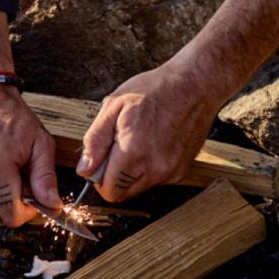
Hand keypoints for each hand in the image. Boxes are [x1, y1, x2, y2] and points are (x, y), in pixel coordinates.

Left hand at [77, 62, 217, 201]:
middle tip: (119, 145)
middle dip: (115, 176)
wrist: (194, 84)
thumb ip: (95, 140)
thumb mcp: (114, 105)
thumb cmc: (154, 89)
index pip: (108, 191)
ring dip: (132, 173)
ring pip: (139, 188)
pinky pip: (156, 180)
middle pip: (123, 194)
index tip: (103, 157)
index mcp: (133, 153)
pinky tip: (153, 142)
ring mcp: (171, 172)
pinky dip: (149, 168)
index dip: (99, 177)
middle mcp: (155, 169)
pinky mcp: (182, 171)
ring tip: (138, 140)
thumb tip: (84, 169)